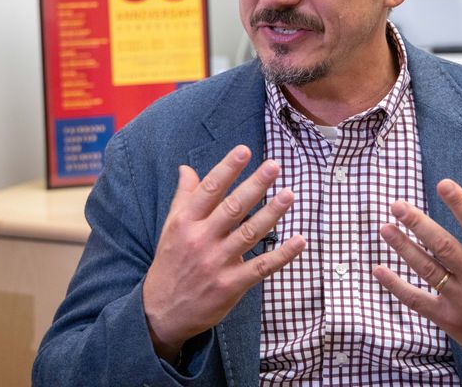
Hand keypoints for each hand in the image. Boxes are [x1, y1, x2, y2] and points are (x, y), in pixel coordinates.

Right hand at [143, 146, 305, 362]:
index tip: (244, 150)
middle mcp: (201, 240)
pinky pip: (261, 266)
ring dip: (272, 213)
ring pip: (250, 233)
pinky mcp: (231, 285)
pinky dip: (282, 254)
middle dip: (255, 185)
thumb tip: (186, 168)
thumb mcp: (171, 228)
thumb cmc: (170, 262)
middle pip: (233, 208)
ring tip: (290, 194)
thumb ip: (183, 197)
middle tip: (275, 165)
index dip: (227, 169)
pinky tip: (299, 240)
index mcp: (185, 222)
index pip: (209, 190)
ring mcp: (217, 263)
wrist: (161, 312)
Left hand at [372, 179, 461, 385]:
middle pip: (445, 247)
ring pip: (428, 270)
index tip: (444, 184)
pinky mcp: (450, 319)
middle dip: (419, 224)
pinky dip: (396, 286)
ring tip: (384, 228)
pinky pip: (417, 300)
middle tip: (397, 205)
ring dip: (403, 248)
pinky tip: (378, 270)